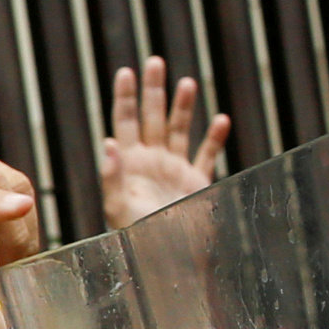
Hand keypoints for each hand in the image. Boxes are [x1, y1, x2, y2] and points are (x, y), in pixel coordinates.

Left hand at [98, 57, 227, 231]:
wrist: (167, 267)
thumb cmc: (137, 241)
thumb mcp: (119, 209)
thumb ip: (112, 176)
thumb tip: (108, 142)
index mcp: (129, 165)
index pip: (125, 123)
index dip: (125, 97)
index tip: (125, 72)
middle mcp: (151, 164)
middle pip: (151, 118)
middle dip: (154, 90)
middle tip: (155, 62)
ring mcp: (174, 172)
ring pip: (179, 131)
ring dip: (183, 108)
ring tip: (187, 83)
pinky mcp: (196, 185)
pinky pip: (206, 156)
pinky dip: (214, 139)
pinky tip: (220, 120)